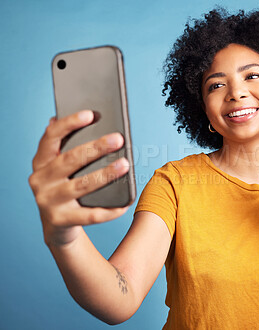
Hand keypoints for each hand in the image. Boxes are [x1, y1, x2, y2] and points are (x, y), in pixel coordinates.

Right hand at [28, 110, 129, 246]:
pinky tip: (125, 204)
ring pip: (81, 185)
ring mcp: (48, 201)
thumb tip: (85, 118)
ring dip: (105, 174)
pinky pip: (90, 215)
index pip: (51, 136)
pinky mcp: (60, 220)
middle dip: (96, 148)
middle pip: (70, 159)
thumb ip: (68, 147)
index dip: (70, 123)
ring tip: (125, 165)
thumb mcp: (61, 168)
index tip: (90, 114)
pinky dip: (109, 210)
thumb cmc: (65, 188)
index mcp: (41, 161)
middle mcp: (40, 180)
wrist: (57, 226)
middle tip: (118, 139)